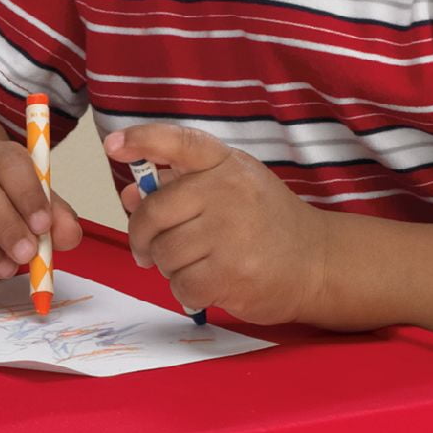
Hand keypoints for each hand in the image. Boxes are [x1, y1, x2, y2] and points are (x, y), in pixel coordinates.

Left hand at [108, 124, 327, 325]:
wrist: (318, 262)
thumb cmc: (265, 225)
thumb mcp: (229, 191)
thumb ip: (179, 188)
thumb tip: (130, 195)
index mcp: (226, 165)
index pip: (180, 142)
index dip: (143, 140)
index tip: (114, 145)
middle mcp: (229, 191)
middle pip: (153, 213)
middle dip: (143, 237)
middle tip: (148, 251)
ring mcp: (232, 231)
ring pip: (164, 254)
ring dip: (169, 268)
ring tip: (196, 265)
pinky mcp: (233, 271)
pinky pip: (181, 285)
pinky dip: (186, 292)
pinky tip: (207, 286)